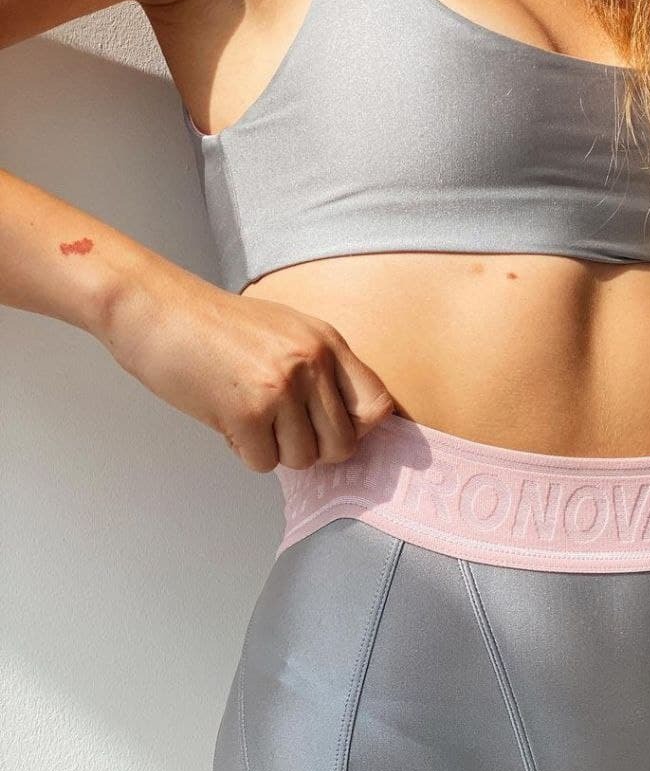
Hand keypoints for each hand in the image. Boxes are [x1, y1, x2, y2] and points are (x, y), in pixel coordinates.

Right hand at [102, 269, 394, 471]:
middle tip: (279, 429)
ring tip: (247, 414)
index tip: (330, 430)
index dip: (358, 430)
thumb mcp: (284, 333)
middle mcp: (312, 362)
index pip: (377, 406)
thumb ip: (319, 371)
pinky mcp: (248, 412)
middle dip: (311, 448)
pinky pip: (263, 462)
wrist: (151, 308)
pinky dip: (243, 450)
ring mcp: (282, 387)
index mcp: (326, 341)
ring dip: (273, 449)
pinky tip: (225, 418)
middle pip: (342, 444)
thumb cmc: (211, 325)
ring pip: (302, 458)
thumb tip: (347, 428)